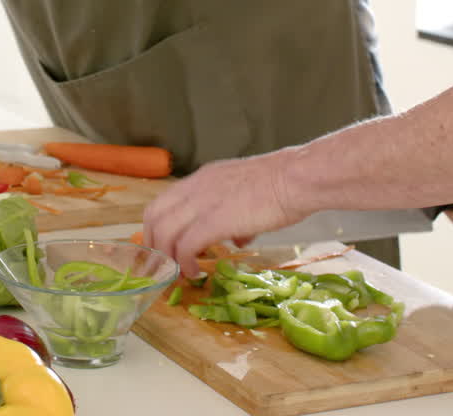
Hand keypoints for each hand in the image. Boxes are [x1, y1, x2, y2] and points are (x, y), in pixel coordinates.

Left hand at [143, 151, 307, 277]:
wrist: (298, 179)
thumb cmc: (284, 186)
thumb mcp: (249, 196)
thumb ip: (235, 215)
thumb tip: (238, 237)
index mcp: (203, 179)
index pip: (163, 201)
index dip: (158, 228)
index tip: (165, 248)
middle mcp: (196, 187)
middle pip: (154, 216)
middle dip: (155, 245)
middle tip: (165, 265)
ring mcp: (203, 202)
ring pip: (164, 232)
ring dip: (168, 258)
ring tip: (180, 273)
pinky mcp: (214, 221)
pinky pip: (185, 245)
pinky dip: (184, 262)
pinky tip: (195, 272)